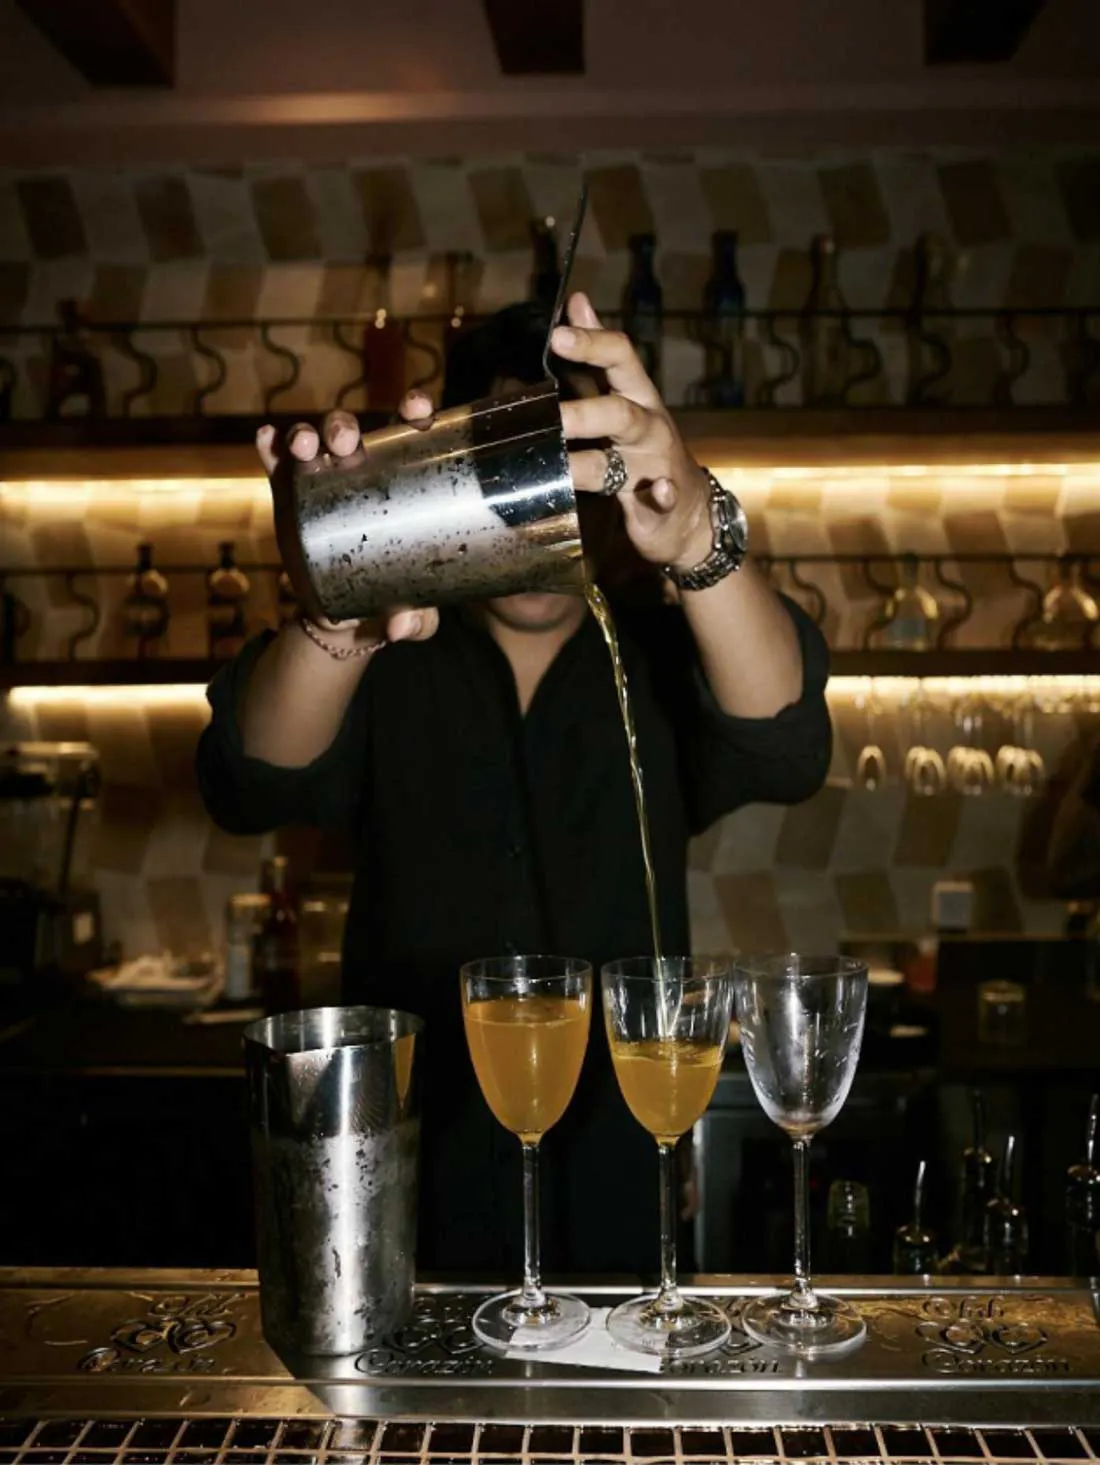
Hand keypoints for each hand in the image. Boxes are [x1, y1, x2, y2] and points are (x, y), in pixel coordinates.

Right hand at [256, 406, 439, 646]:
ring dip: (305, 434)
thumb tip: (399, 624)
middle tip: (345, 444)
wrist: (346, 620)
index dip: (414, 410)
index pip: (410, 433)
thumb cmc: (394, 598)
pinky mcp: (287, 496)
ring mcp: (318, 480)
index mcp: (400, 480)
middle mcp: (358, 471)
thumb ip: (419, 620)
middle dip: (344, 427)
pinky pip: (276, 466)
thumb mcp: (416, 613)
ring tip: (305, 446)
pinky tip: (265, 439)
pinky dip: (269, 448)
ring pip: (310, 442)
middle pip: (350, 433)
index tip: (416, 409)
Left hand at [552, 293, 713, 573]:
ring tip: (565, 462)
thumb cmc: (645, 452)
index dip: (591, 344)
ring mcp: (655, 466)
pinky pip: (665, 499)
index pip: (619, 359)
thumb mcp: (624, 398)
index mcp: (636, 398)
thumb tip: (576, 303)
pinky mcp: (661, 506)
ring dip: (594, 460)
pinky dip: (663, 496)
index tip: (557, 335)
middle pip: (620, 411)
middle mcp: (648, 428)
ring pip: (630, 457)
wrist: (690, 513)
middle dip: (585, 412)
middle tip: (553, 417)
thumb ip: (598, 357)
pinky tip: (659, 493)